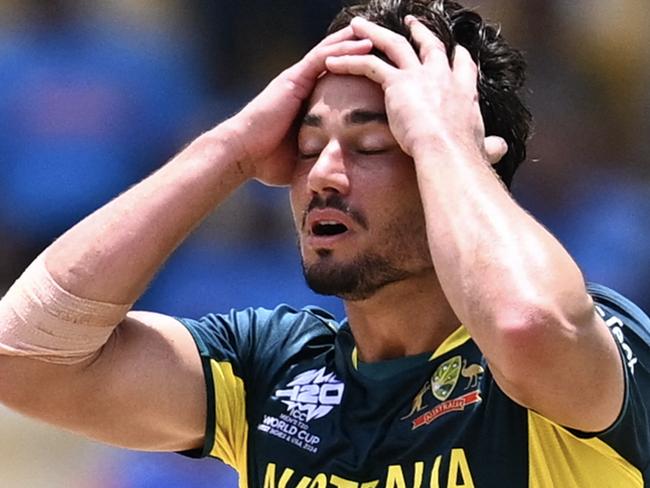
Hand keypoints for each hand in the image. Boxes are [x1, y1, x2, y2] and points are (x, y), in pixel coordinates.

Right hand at [221, 27, 372, 185]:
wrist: (243, 154)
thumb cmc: (268, 162)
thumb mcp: (303, 158)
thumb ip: (319, 158)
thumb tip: (337, 178)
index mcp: (304, 102)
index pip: (333, 81)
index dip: (354, 72)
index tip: (377, 70)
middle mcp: (300, 86)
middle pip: (334, 61)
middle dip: (356, 51)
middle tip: (383, 43)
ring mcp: (296, 80)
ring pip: (331, 53)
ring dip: (355, 44)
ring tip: (378, 35)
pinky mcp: (293, 80)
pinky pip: (322, 58)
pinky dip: (343, 49)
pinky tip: (363, 44)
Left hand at [325, 17, 506, 165]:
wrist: (448, 152)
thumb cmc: (464, 157)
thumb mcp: (482, 148)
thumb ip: (489, 147)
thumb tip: (501, 149)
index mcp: (464, 92)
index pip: (462, 66)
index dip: (457, 56)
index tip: (455, 49)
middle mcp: (443, 76)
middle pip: (429, 45)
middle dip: (419, 31)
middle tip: (410, 22)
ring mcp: (420, 75)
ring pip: (393, 45)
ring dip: (373, 34)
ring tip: (358, 25)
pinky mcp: (397, 83)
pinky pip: (368, 64)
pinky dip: (348, 61)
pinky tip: (331, 60)